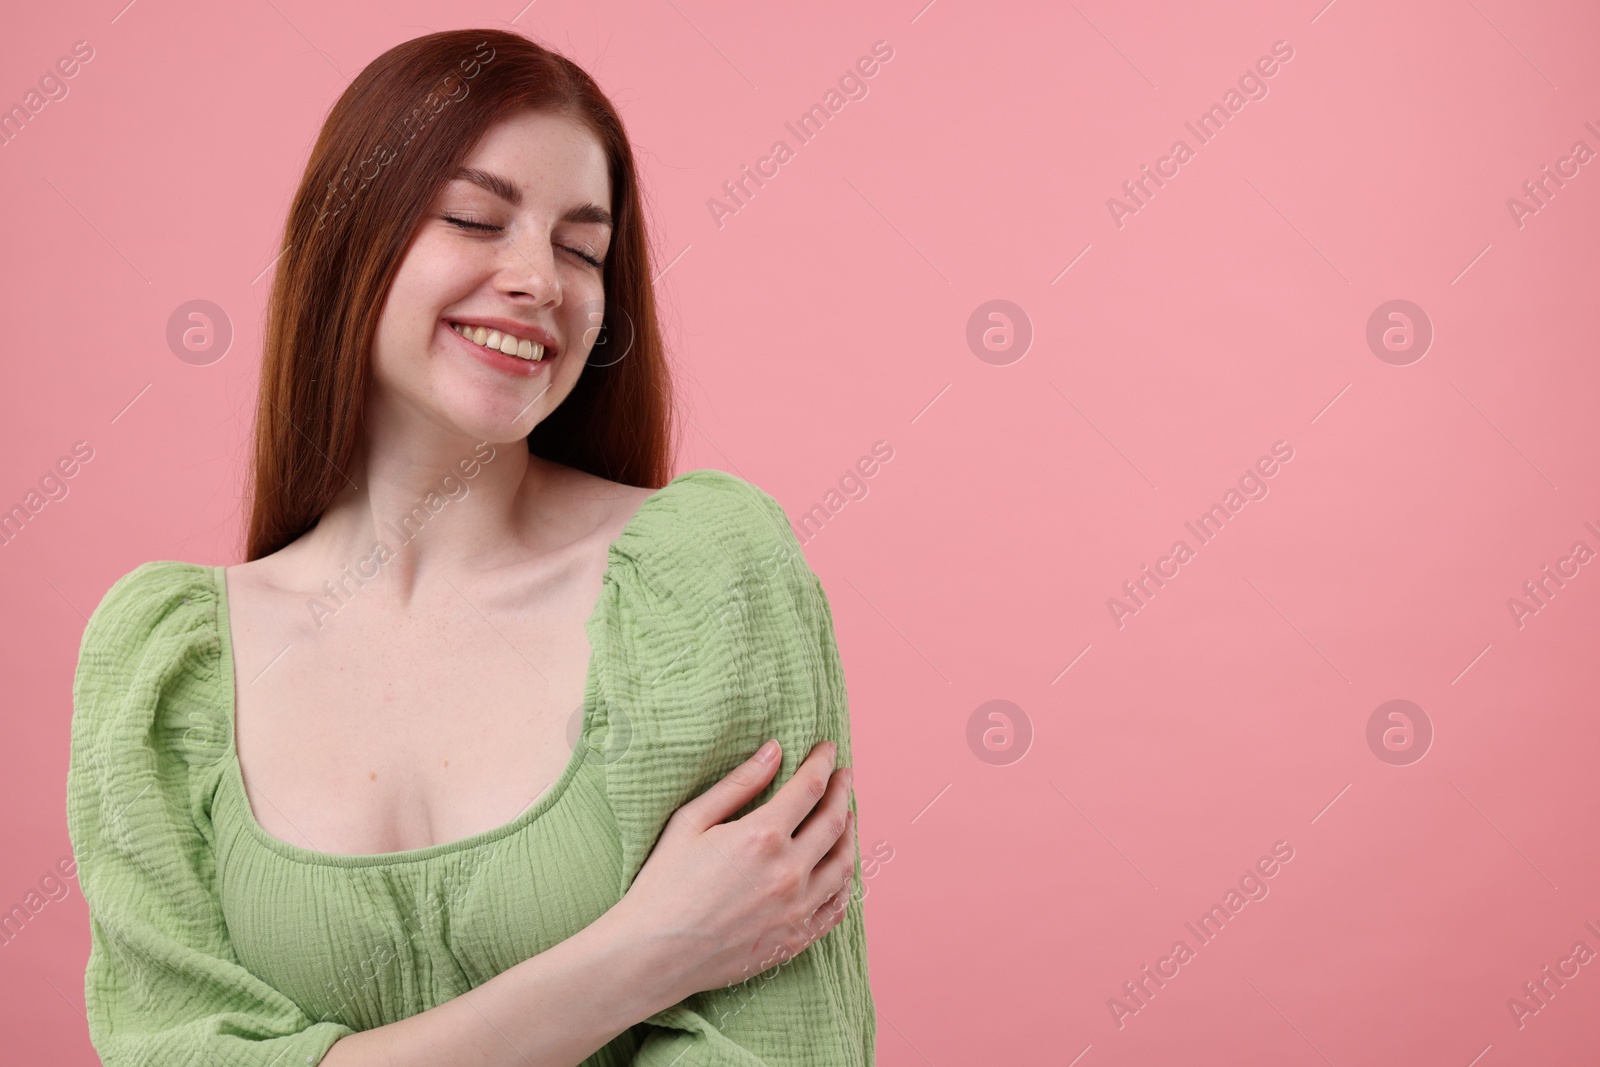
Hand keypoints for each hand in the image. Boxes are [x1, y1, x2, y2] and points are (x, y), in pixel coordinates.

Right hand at [608, 740, 856, 1005]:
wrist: (653, 954)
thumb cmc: (664, 883)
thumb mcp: (692, 821)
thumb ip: (738, 784)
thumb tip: (774, 751)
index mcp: (763, 836)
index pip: (810, 787)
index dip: (822, 763)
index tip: (828, 749)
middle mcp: (789, 872)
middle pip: (834, 821)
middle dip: (842, 791)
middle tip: (844, 775)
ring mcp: (797, 909)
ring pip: (843, 864)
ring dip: (849, 834)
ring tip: (846, 817)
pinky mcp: (795, 940)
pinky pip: (835, 907)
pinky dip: (844, 883)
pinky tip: (841, 870)